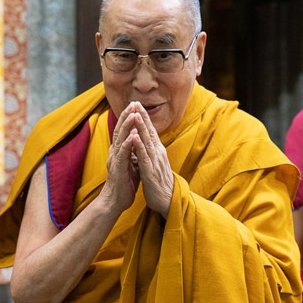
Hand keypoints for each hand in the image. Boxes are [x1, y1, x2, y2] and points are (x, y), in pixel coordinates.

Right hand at [102, 103, 141, 212]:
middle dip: (127, 116)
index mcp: (119, 150)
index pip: (123, 130)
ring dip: (127, 126)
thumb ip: (133, 151)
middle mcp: (115, 152)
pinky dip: (128, 144)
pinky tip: (132, 136)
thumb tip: (139, 140)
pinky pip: (123, 154)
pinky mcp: (119, 168)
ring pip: (120, 139)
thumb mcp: (131, 162)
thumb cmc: (124, 182)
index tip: (135, 105)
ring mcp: (116, 159)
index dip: (128, 117)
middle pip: (120, 130)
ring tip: (133, 114)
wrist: (115, 200)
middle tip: (134, 103)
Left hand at [126, 102, 173, 217]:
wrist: (167, 200)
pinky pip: (144, 157)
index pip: (150, 130)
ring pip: (147, 141)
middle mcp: (158, 153)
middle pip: (149, 131)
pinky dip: (139, 146)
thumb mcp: (154, 163)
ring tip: (135, 114)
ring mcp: (155, 161)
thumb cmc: (159, 182)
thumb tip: (145, 140)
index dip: (144, 117)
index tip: (137, 104)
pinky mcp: (150, 171)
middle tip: (136, 102)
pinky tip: (134, 137)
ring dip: (141, 127)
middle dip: (142, 117)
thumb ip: (150, 151)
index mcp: (157, 151)